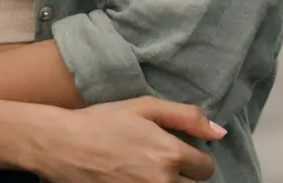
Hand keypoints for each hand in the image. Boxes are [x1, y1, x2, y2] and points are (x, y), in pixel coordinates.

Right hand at [30, 97, 222, 182]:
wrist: (63, 144)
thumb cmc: (103, 121)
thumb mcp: (146, 107)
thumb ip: (187, 117)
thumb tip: (220, 132)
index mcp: (170, 155)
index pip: (206, 168)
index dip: (197, 159)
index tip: (182, 152)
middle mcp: (161, 181)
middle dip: (186, 176)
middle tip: (165, 163)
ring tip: (153, 171)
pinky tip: (139, 179)